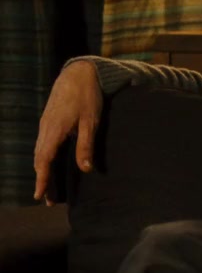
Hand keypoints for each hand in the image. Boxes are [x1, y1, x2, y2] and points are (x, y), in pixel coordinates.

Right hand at [33, 61, 101, 204]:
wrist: (79, 73)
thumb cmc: (88, 96)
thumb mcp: (91, 122)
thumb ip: (86, 146)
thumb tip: (85, 170)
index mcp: (54, 131)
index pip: (44, 161)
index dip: (42, 179)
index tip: (41, 195)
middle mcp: (45, 129)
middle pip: (39, 160)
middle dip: (42, 180)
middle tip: (47, 199)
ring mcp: (45, 124)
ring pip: (39, 152)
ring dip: (42, 170)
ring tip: (48, 187)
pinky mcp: (48, 120)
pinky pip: (42, 144)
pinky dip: (43, 158)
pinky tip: (49, 164)